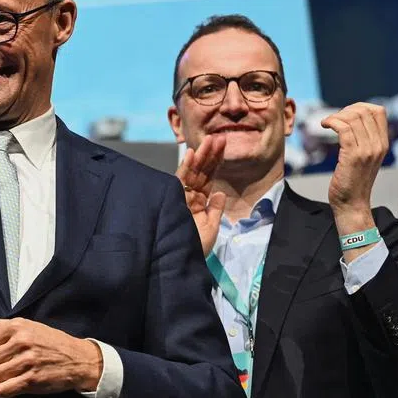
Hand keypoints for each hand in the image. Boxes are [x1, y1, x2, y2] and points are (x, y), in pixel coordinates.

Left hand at [0, 317, 101, 397]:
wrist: (78, 359)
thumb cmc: (50, 341)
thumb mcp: (26, 326)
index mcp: (16, 327)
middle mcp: (21, 342)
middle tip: (4, 367)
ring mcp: (26, 362)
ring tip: (8, 377)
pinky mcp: (32, 381)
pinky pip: (4, 390)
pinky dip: (4, 391)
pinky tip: (11, 387)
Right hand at [176, 134, 226, 255]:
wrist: (178, 260)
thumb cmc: (194, 248)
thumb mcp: (211, 229)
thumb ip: (215, 210)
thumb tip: (219, 192)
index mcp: (199, 202)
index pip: (209, 178)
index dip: (216, 162)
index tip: (223, 147)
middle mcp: (189, 197)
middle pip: (201, 171)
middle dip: (210, 154)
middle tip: (220, 137)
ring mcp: (181, 197)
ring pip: (192, 172)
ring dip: (201, 155)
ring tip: (211, 140)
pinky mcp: (173, 199)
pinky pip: (180, 180)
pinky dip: (186, 167)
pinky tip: (192, 154)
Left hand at [320, 103, 388, 216]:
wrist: (352, 204)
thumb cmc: (353, 180)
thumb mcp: (364, 157)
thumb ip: (365, 140)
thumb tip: (353, 118)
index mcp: (383, 143)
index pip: (379, 111)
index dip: (359, 106)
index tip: (344, 115)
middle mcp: (379, 145)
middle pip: (365, 111)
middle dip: (345, 110)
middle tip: (333, 120)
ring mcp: (367, 150)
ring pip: (353, 118)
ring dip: (336, 116)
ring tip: (327, 123)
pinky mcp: (353, 156)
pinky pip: (344, 129)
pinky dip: (332, 122)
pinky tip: (324, 125)